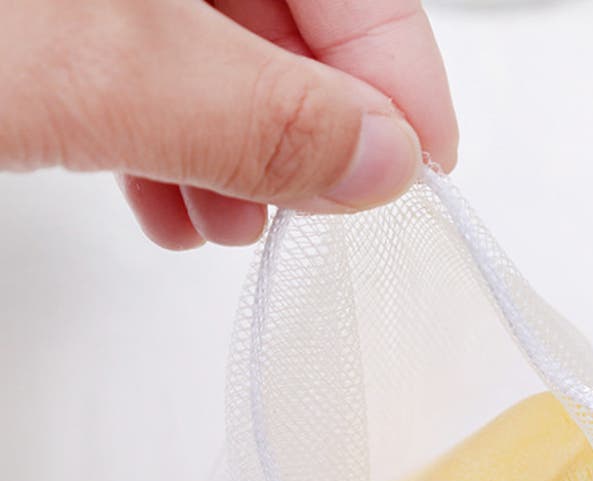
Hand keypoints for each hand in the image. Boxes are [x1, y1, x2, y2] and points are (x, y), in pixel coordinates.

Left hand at [0, 0, 455, 248]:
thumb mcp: (100, 72)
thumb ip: (252, 113)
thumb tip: (380, 162)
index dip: (399, 74)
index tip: (423, 167)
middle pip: (285, 24)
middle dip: (309, 130)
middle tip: (322, 209)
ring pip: (214, 63)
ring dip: (239, 158)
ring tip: (229, 229)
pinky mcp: (52, 31)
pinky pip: (144, 83)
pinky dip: (169, 154)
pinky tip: (170, 208)